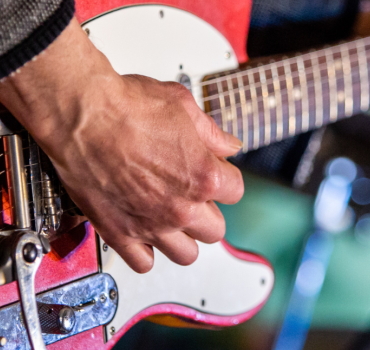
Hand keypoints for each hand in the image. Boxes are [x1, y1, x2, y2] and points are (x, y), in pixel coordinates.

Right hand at [0, 19, 243, 272]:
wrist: (81, 116)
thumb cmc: (127, 107)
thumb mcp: (184, 107)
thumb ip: (213, 134)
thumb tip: (229, 146)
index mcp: (204, 177)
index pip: (236, 191)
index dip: (225, 179)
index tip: (215, 174)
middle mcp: (181, 208)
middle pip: (215, 229)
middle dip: (208, 211)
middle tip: (193, 195)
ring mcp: (151, 225)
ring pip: (186, 254)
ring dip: (184, 238)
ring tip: (172, 218)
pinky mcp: (120, 234)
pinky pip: (143, 262)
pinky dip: (146, 252)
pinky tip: (144, 232)